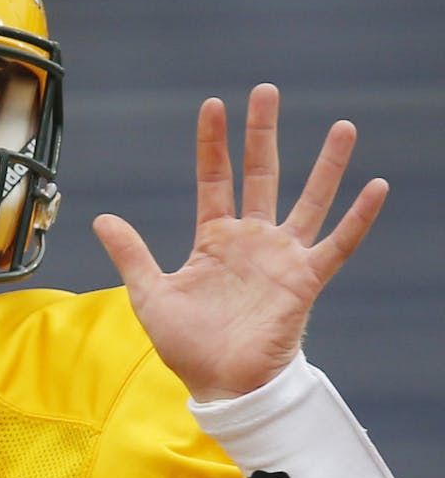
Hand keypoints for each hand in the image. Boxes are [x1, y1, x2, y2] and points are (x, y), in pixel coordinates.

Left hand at [92, 83, 388, 400]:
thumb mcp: (150, 294)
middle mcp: (251, 240)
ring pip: (308, 200)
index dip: (213, 143)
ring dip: (325, 164)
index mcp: (214, 239)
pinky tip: (376, 185)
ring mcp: (281, 257)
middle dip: (262, 133)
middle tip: (267, 91)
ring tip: (342, 126)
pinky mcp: (304, 280)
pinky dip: (358, 217)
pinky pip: (337, 244)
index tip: (214, 105)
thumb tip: (102, 217)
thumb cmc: (188, 345)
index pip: (215, 178)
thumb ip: (132, 253)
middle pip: (260, 174)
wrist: (221, 386)